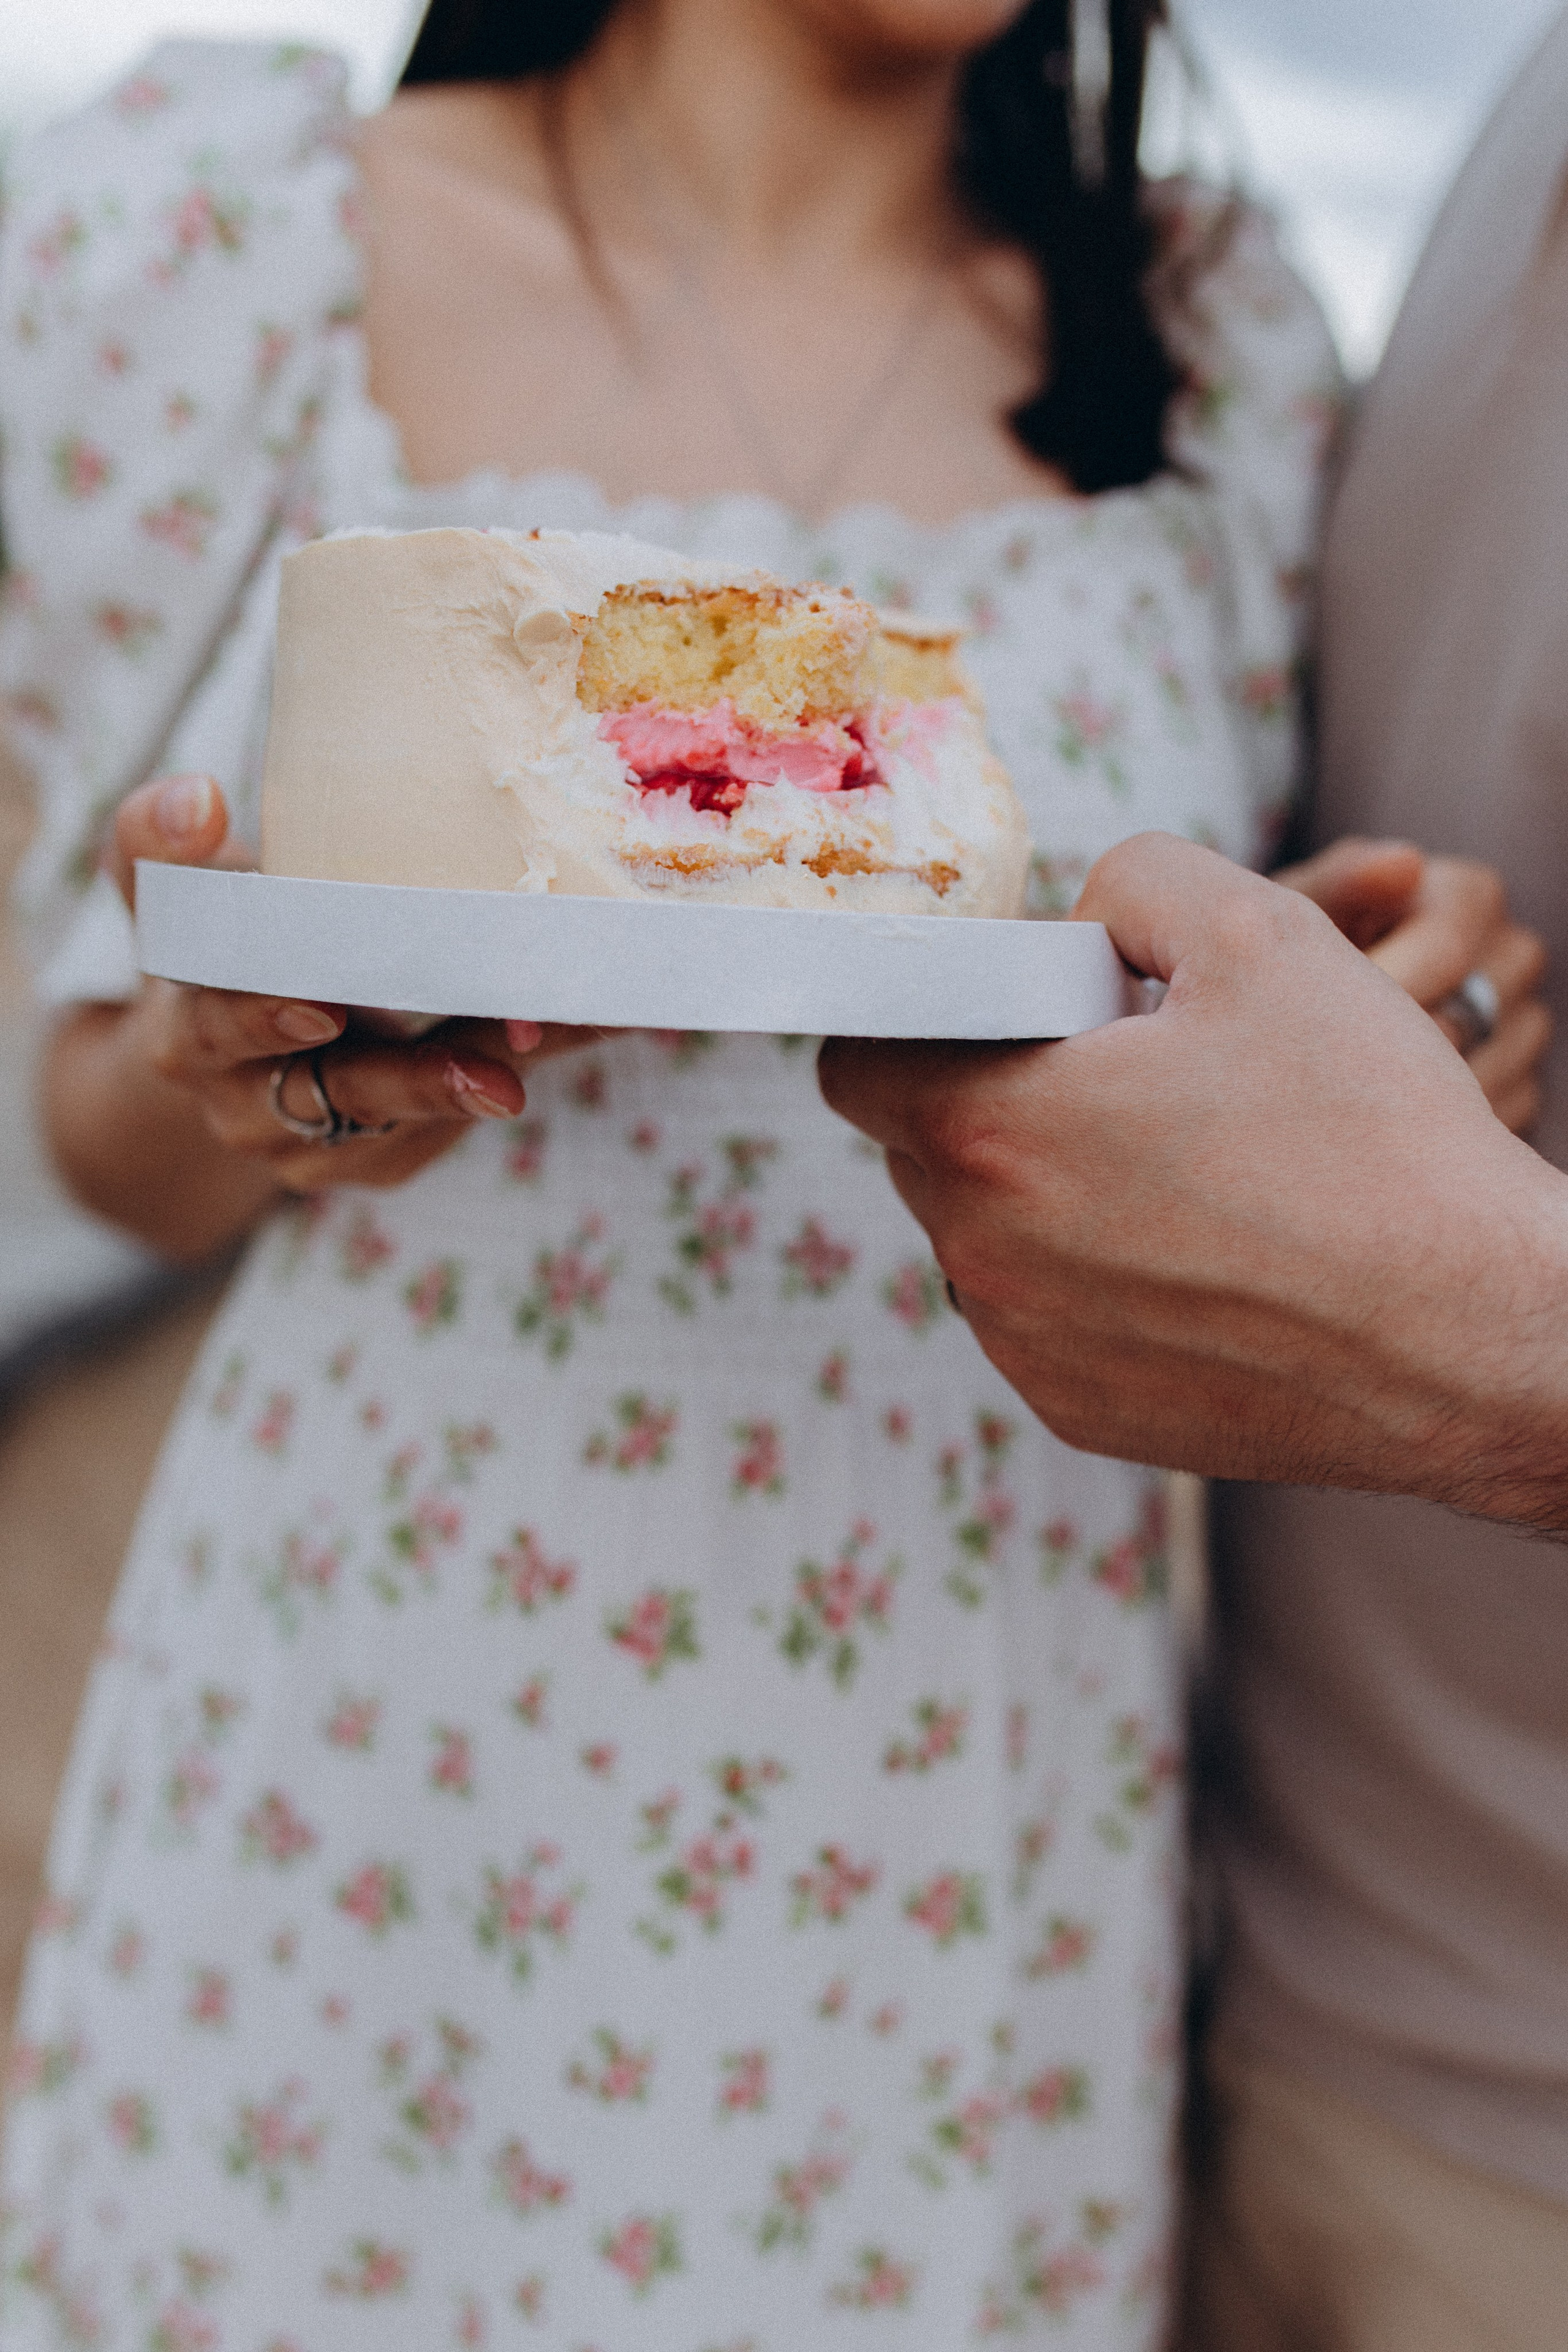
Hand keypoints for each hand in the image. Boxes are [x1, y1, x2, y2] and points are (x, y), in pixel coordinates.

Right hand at [109, 774, 539, 1193]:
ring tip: (552, 1056)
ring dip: (483, 1085)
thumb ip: (163, 842)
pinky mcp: (374, 1162)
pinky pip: (446, 1132)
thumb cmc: (220, 943)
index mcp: (188, 1028)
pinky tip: (578, 1032)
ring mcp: (309, 1146)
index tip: (325, 1006)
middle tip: (494, 1070)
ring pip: (405, 1122)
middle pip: (334, 1094)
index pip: (219, 1026)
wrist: (227, 1049)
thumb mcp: (178, 890)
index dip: (268, 1018)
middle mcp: (243, 1102)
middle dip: (414, 1081)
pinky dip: (510, 1079)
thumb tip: (198, 797)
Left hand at [818, 834, 1567, 1527]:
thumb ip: (1130, 885)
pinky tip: (1205, 1259)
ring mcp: (1028, 1350)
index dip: (924, 1020)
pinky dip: (1096, 1280)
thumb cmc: (1375, 1137)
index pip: (857, 1062)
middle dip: (1000, 1099)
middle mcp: (982, 1257)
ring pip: (988, 1238)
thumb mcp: (1260, 931)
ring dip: (1048, 1193)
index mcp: (991, 1130)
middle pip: (927, 1148)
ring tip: (1185, 1172)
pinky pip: (1046, 1319)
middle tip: (1130, 1079)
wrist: (1475, 1332)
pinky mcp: (1082, 1416)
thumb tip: (1073, 933)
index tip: (1013, 1015)